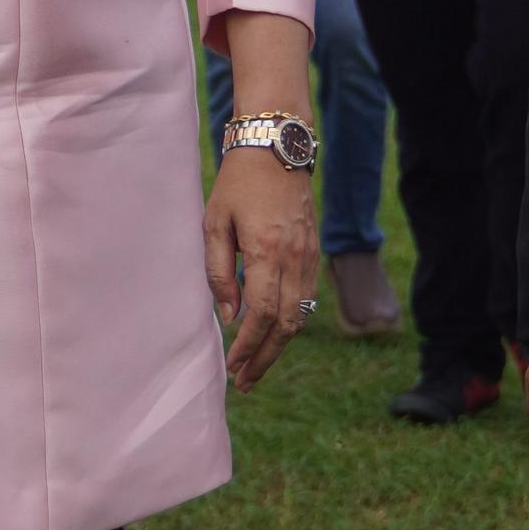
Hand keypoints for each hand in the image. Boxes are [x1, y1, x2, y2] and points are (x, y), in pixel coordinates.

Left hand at [203, 151, 317, 387]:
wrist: (277, 148)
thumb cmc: (237, 183)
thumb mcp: (214, 224)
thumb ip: (219, 272)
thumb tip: (230, 317)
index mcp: (267, 252)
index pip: (262, 315)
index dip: (248, 346)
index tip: (233, 367)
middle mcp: (295, 259)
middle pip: (287, 325)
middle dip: (265, 357)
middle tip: (245, 381)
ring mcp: (309, 256)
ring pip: (301, 315)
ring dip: (279, 345)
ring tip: (256, 365)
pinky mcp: (314, 252)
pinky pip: (307, 297)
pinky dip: (291, 322)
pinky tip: (273, 333)